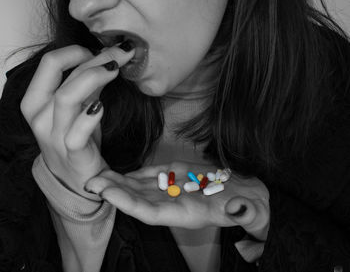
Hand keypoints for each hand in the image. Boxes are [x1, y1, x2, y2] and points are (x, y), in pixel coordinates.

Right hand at [21, 45, 134, 196]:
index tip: (98, 51)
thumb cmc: (75, 138)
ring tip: (115, 70)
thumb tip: (108, 57)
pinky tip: (102, 106)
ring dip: (94, 78)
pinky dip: (90, 117)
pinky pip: (77, 132)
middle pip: (61, 76)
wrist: (75, 177)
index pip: (50, 64)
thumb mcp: (78, 107)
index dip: (75, 51)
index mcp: (36, 101)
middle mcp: (40, 116)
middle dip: (94, 59)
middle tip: (120, 53)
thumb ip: (88, 84)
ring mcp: (54, 135)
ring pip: (66, 98)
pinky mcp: (72, 152)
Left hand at [85, 161, 269, 240]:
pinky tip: (122, 171)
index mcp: (189, 214)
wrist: (251, 194)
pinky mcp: (179, 176)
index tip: (106, 192)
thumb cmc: (253, 205)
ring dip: (120, 182)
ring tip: (98, 174)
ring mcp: (175, 190)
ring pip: (142, 187)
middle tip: (92, 180)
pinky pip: (154, 176)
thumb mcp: (253, 210)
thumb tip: (239, 209)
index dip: (128, 203)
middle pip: (139, 199)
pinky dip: (137, 173)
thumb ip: (246, 212)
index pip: (152, 212)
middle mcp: (176, 204)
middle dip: (115, 192)